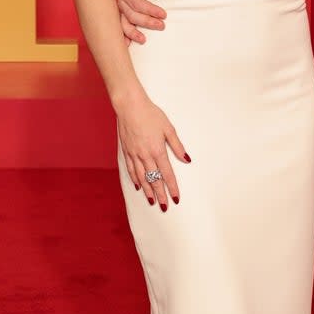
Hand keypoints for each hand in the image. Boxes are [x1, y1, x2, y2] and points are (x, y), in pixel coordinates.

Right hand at [116, 91, 189, 208]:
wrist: (129, 106)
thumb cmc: (150, 114)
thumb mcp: (168, 128)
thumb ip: (177, 146)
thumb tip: (187, 159)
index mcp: (158, 150)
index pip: (167, 174)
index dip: (172, 188)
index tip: (176, 198)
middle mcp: (145, 156)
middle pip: (154, 180)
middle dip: (160, 195)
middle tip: (164, 207)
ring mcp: (134, 154)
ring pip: (142, 177)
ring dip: (147, 191)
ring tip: (152, 201)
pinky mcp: (127, 151)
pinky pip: (131, 169)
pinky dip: (135, 179)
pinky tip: (138, 186)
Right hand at [119, 0, 166, 43]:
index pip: (135, 1)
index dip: (148, 8)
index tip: (164, 14)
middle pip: (130, 14)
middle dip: (145, 22)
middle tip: (162, 26)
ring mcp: (123, 6)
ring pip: (124, 22)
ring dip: (133, 32)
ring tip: (144, 41)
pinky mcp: (126, 11)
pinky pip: (122, 25)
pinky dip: (125, 36)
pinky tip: (129, 45)